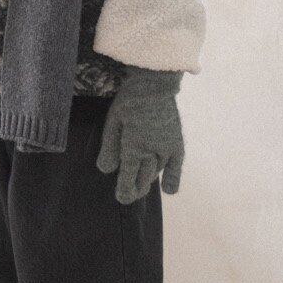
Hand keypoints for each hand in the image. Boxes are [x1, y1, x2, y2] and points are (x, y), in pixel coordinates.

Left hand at [97, 66, 183, 203]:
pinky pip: (176, 165)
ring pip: (156, 171)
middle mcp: (153, 151)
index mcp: (135, 146)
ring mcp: (166, 148)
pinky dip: (172, 177)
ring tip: (140, 185)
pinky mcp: (176, 142)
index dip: (125, 189)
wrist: (155, 84)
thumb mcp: (113, 122)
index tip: (122, 198)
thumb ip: (110, 147)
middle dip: (135, 188)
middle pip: (143, 177)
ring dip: (147, 179)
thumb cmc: (129, 101)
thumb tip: (106, 170)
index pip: (129, 175)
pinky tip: (169, 190)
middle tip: (127, 195)